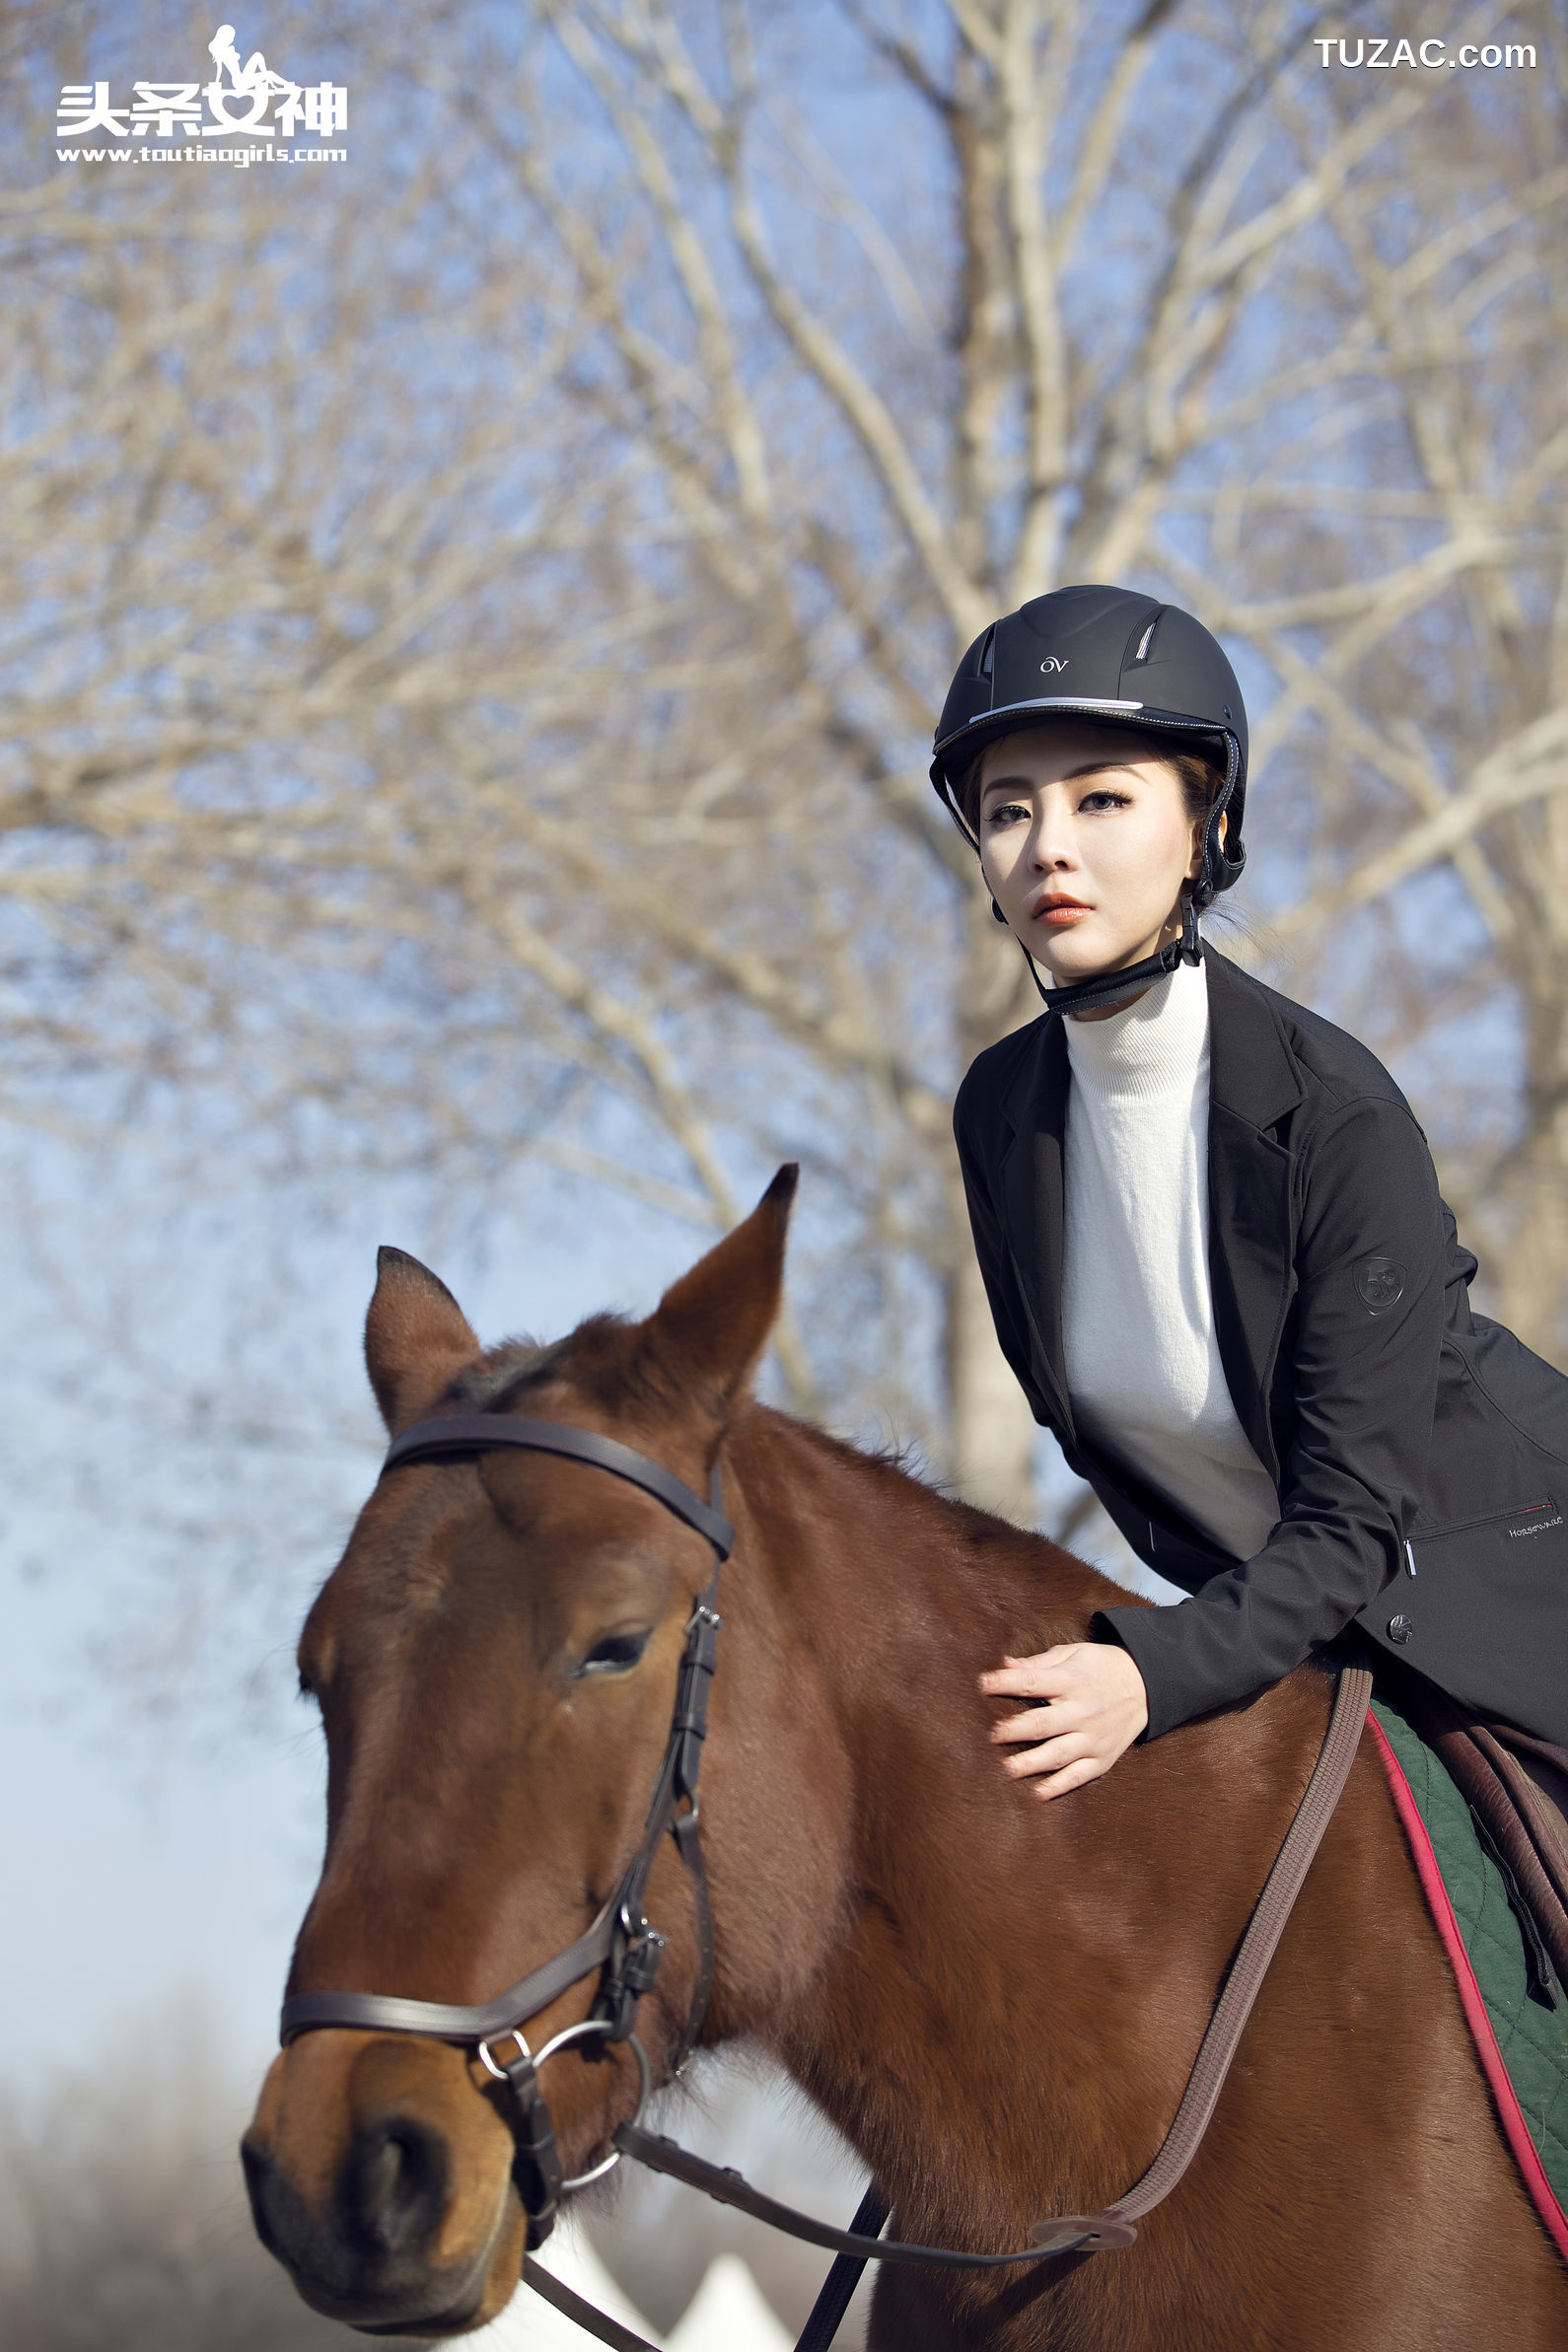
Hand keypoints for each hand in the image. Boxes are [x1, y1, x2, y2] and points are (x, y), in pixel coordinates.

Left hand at [979, 1641, 1148, 1800]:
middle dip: (1014, 1730)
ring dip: (1030, 1763)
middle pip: (1043, 1723)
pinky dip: (1057, 1787)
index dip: (1004, 1683)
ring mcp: (1093, 1738)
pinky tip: (1036, 1794)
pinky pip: (1077, 1776)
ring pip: (1057, 1754)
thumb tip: (1004, 1664)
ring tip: (1004, 1770)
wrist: (1147, 1685)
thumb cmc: (1102, 1666)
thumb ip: (1038, 1662)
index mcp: (1071, 1681)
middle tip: (988, 1736)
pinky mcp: (1102, 1758)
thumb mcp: (1073, 1653)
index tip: (980, 1684)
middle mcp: (1082, 1711)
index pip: (1032, 1682)